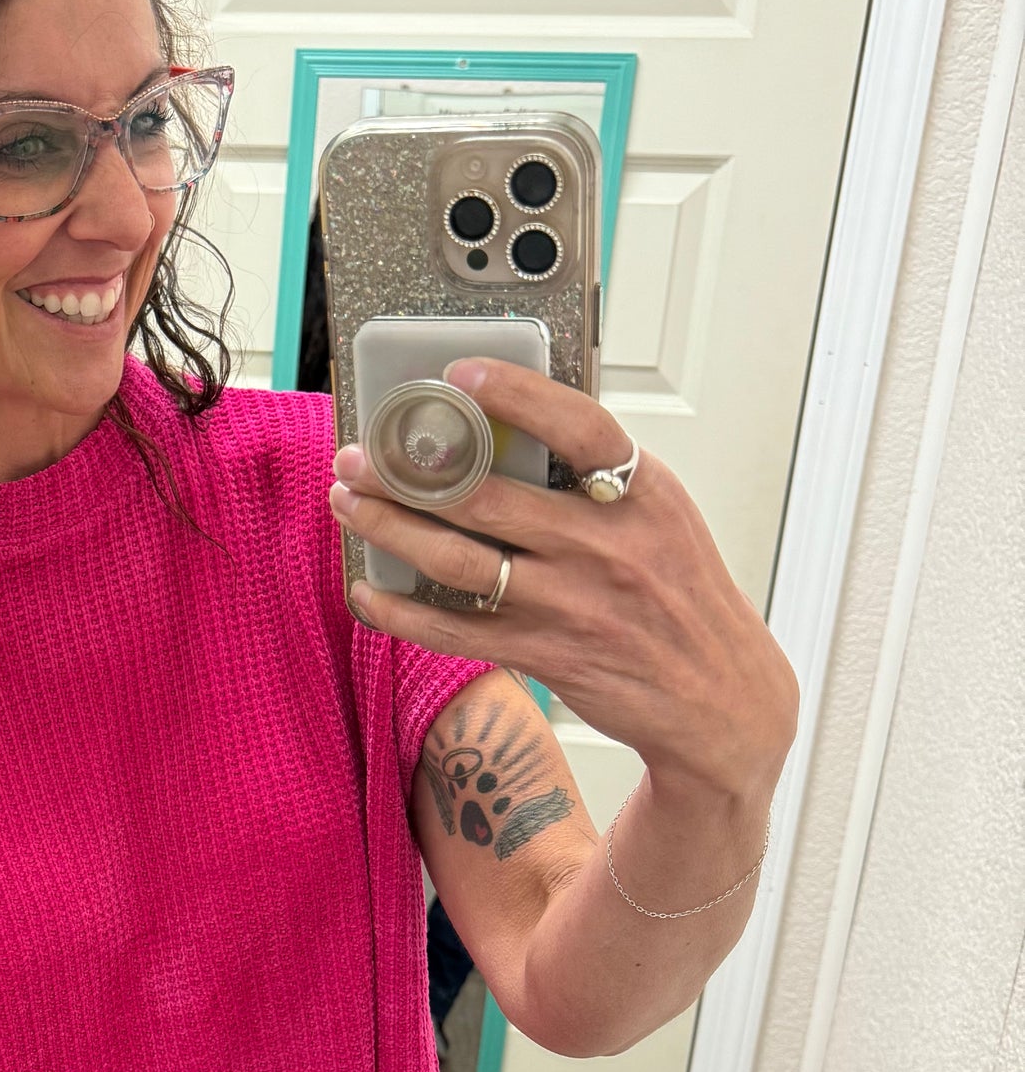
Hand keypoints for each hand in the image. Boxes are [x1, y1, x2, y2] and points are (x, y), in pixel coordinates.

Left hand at [327, 356, 798, 799]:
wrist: (722, 698)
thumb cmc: (681, 596)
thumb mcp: (662, 519)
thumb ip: (598, 480)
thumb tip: (513, 429)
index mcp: (641, 495)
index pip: (577, 425)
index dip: (516, 393)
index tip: (459, 373)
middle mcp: (605, 544)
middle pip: (487, 495)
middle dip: (407, 471)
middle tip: (358, 454)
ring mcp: (572, 602)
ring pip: (458, 558)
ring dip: (390, 527)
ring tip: (349, 501)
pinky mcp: (546, 654)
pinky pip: (453, 629)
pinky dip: (399, 611)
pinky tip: (366, 591)